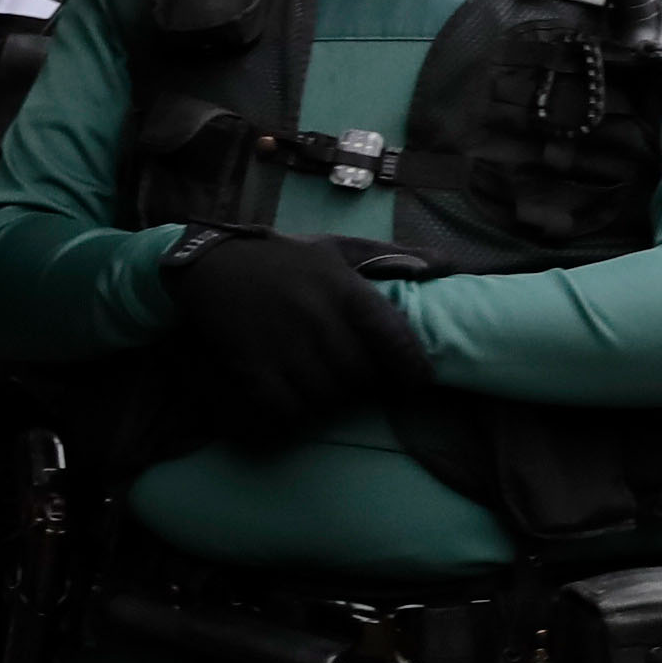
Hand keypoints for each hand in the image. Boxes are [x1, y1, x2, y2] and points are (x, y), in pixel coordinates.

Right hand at [159, 227, 422, 442]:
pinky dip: (292, 414)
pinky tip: (290, 403)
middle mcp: (319, 317)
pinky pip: (286, 408)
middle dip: (361, 385)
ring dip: (326, 401)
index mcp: (345, 288)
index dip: (411, 370)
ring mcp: (284, 344)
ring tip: (320, 390)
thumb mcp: (335, 248)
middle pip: (359, 376)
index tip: (415, 385)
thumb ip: (392, 256)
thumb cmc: (281, 257)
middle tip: (352, 383)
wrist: (209, 263)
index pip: (394, 338)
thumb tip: (451, 264)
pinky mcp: (251, 365)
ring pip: (325, 396)